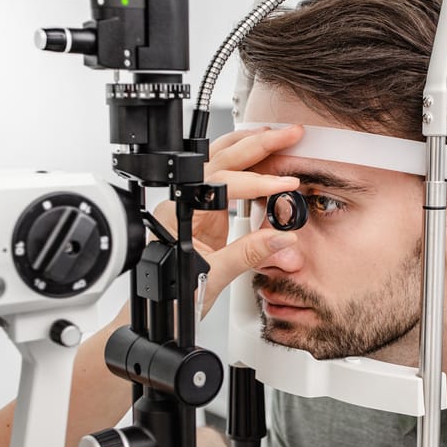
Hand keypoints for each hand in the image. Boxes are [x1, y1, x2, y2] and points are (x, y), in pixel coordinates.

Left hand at [154, 124, 304, 313]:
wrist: (157, 311)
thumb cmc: (171, 296)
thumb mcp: (213, 277)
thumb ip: (250, 254)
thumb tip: (283, 237)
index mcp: (179, 212)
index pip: (222, 185)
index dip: (258, 183)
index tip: (285, 185)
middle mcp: (182, 201)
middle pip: (221, 159)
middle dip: (258, 144)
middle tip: (289, 136)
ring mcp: (193, 203)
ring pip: (220, 161)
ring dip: (251, 147)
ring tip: (278, 137)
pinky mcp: (204, 211)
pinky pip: (227, 179)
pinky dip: (249, 166)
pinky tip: (266, 161)